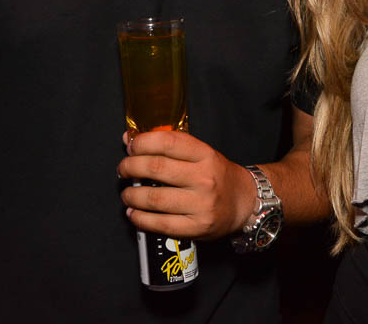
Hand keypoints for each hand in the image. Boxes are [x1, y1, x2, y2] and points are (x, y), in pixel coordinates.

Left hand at [117, 130, 255, 239]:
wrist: (244, 202)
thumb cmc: (218, 175)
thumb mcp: (202, 154)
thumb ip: (170, 147)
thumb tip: (130, 139)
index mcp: (206, 155)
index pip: (168, 142)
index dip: (143, 142)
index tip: (131, 146)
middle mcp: (204, 178)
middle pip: (156, 168)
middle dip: (130, 167)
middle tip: (123, 169)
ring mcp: (201, 204)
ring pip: (154, 199)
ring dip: (131, 196)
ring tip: (127, 194)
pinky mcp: (197, 227)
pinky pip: (160, 224)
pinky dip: (140, 219)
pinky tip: (133, 213)